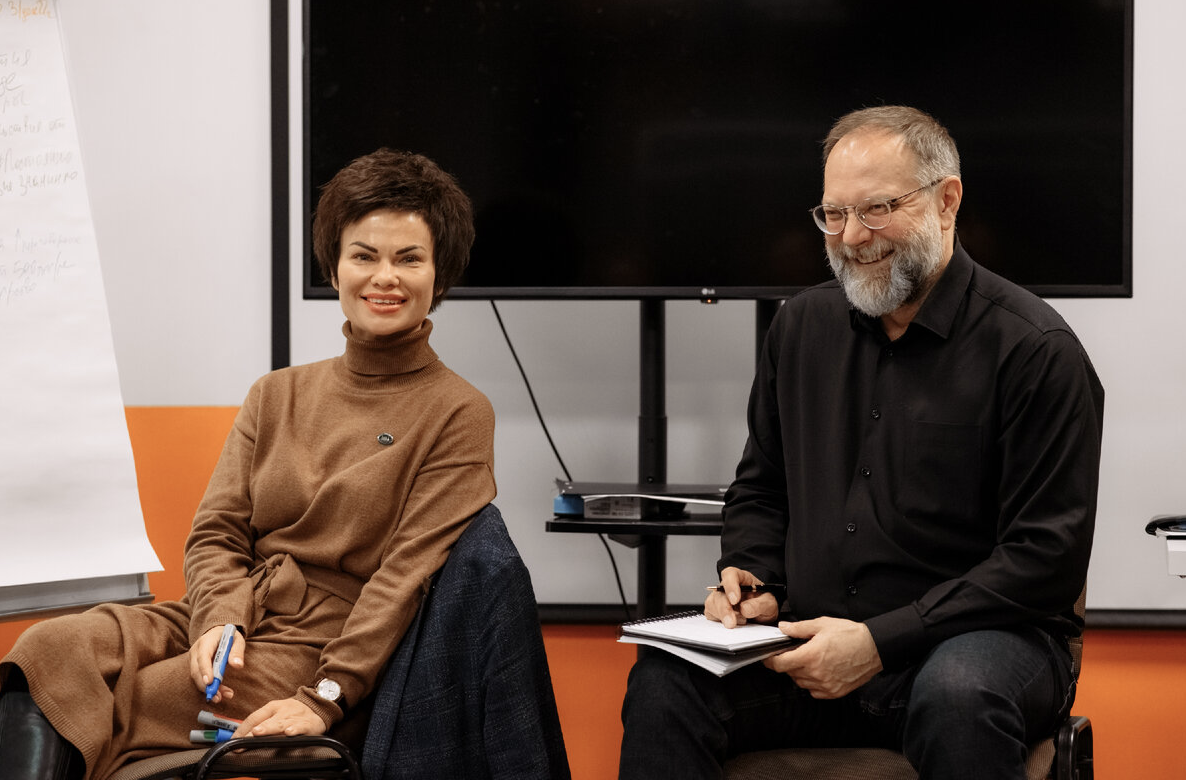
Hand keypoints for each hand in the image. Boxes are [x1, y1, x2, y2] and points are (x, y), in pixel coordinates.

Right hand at [187, 625, 244, 704]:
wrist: (217, 633)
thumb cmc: (228, 636)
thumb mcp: (237, 639)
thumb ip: (237, 651)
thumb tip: (238, 666)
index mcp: (206, 642)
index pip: (203, 656)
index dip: (205, 670)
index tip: (209, 682)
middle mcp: (196, 651)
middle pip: (197, 671)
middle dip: (206, 685)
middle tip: (218, 697)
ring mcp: (193, 660)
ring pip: (197, 678)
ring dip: (208, 689)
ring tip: (221, 698)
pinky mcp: (196, 667)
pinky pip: (200, 679)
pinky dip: (209, 687)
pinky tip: (219, 694)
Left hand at [234, 697, 326, 737]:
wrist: (319, 705)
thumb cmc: (293, 712)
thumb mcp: (276, 713)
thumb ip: (261, 723)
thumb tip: (240, 736)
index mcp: (272, 708)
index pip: (253, 718)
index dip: (241, 729)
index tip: (232, 741)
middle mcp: (282, 711)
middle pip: (264, 721)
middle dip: (252, 731)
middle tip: (241, 740)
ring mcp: (294, 717)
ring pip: (280, 724)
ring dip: (268, 728)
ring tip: (258, 732)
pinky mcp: (308, 723)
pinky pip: (300, 726)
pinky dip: (295, 729)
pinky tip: (289, 732)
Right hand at [704, 566, 778, 627]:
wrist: (763, 613)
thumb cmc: (764, 603)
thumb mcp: (769, 603)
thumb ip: (759, 605)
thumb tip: (744, 609)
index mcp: (742, 578)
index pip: (730, 575)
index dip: (730, 586)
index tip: (735, 600)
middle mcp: (728, 587)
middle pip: (719, 593)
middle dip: (724, 609)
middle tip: (731, 622)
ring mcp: (720, 598)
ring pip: (712, 604)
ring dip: (723, 616)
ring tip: (742, 621)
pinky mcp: (716, 610)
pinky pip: (711, 614)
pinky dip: (719, 621)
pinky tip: (733, 624)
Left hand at [763, 617, 882, 698]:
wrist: (874, 648)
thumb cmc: (850, 635)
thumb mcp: (822, 624)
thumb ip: (799, 628)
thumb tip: (783, 628)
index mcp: (810, 656)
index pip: (780, 664)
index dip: (770, 661)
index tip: (768, 657)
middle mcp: (816, 673)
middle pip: (790, 673)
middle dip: (789, 662)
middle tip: (797, 652)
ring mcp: (826, 685)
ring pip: (801, 682)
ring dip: (800, 673)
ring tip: (811, 660)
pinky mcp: (834, 692)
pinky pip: (814, 691)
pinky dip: (812, 682)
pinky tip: (819, 671)